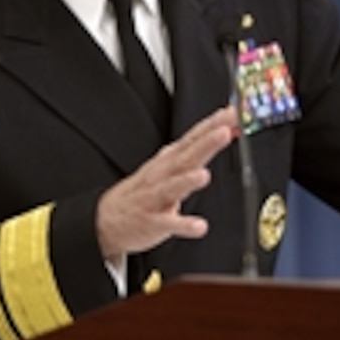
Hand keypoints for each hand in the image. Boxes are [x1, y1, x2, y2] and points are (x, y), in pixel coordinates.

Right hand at [96, 106, 237, 259]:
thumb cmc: (144, 190)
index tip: (230, 113)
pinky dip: (184, 225)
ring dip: (188, 180)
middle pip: (186, 157)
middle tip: (224, 132)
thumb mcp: (169, 166)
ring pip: (173, 187)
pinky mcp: (152, 222)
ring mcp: (155, 197)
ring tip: (204, 175)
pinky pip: (169, 224)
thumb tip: (225, 131)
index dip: (211, 125)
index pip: (193, 137)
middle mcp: (162, 175)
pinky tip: (199, 226)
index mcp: (170, 160)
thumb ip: (197, 151)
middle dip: (205, 144)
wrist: (108, 218)